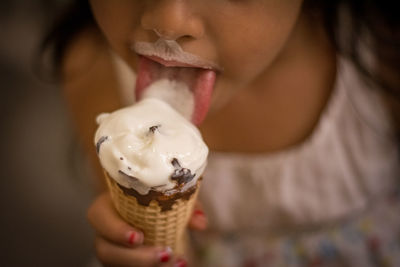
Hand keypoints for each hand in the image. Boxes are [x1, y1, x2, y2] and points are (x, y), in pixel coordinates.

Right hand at [87, 192, 206, 265]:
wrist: (154, 210)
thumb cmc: (157, 198)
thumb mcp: (171, 196)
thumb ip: (187, 205)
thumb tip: (201, 223)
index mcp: (108, 205)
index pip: (98, 216)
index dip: (114, 229)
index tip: (139, 237)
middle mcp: (105, 231)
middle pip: (105, 249)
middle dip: (134, 257)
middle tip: (165, 255)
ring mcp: (111, 250)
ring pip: (114, 264)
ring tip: (175, 263)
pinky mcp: (121, 262)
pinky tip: (176, 266)